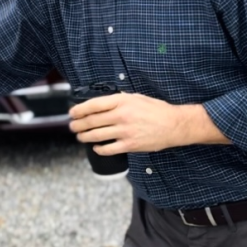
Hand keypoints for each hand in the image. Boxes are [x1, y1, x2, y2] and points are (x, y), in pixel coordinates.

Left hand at [68, 93, 215, 154]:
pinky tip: (96, 147)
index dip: (79, 110)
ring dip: (84, 137)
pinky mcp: (130, 145)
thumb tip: (100, 104)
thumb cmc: (156, 109)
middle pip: (91, 121)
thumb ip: (118, 100)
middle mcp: (121, 115)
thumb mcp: (136, 97)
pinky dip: (99, 149)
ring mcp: (125, 131)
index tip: (72, 113)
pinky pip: (108, 149)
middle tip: (72, 126)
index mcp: (121, 101)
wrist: (174, 125)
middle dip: (78, 125)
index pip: (93, 105)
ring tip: (80, 137)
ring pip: (96, 136)